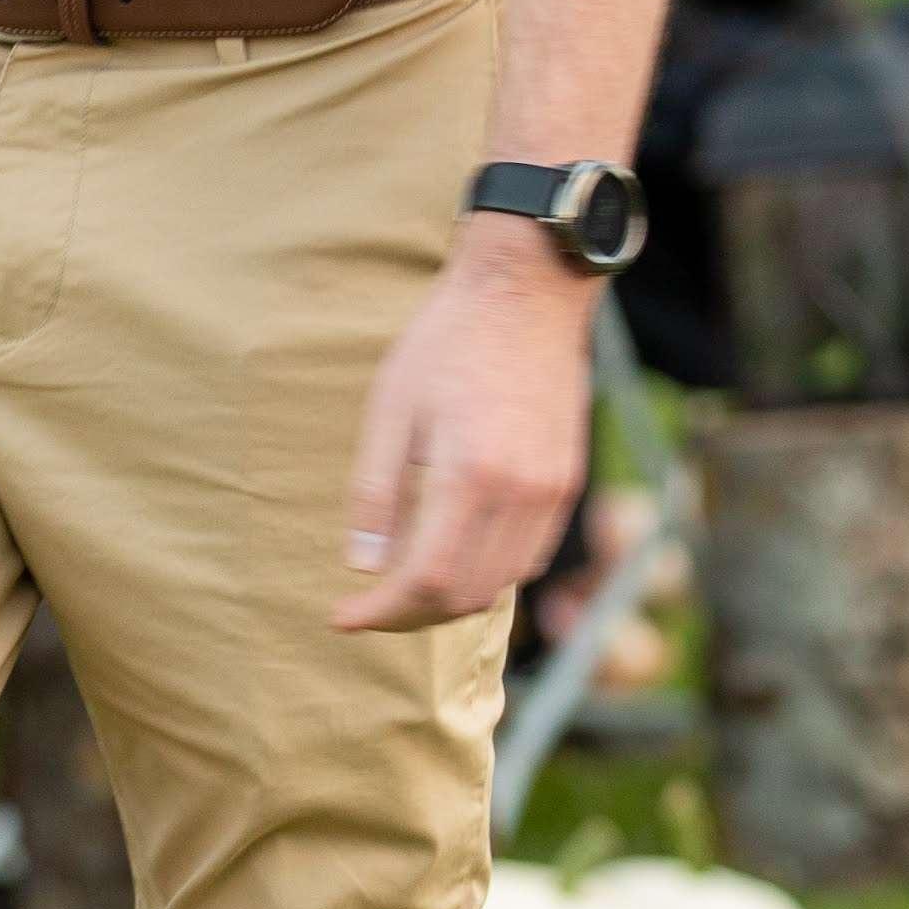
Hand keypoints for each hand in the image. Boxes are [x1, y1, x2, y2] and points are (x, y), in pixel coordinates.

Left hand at [331, 224, 597, 631]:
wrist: (526, 292)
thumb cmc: (447, 342)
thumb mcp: (390, 408)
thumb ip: (375, 493)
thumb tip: (362, 566)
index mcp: (470, 475)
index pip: (427, 579)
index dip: (382, 611)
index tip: (341, 616)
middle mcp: (521, 493)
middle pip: (466, 595)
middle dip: (409, 614)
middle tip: (367, 604)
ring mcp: (552, 491)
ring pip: (501, 584)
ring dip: (449, 599)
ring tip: (403, 584)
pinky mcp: (567, 482)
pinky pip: (529, 555)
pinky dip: (488, 572)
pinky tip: (453, 554)